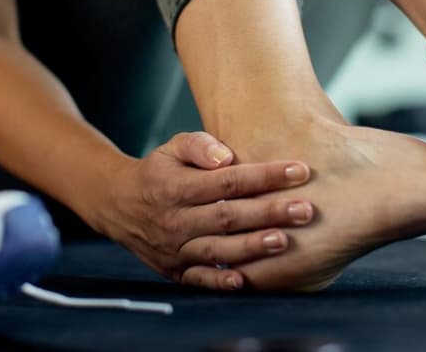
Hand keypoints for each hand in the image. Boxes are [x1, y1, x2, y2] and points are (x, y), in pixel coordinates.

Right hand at [98, 132, 314, 290]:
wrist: (118, 205)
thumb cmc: (158, 171)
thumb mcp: (172, 147)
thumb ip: (199, 145)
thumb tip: (225, 158)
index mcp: (177, 188)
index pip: (228, 181)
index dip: (264, 176)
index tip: (299, 171)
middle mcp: (176, 220)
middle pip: (229, 216)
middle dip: (270, 212)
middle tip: (306, 209)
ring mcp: (175, 248)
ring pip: (218, 249)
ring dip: (253, 246)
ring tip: (285, 240)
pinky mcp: (175, 270)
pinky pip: (199, 278)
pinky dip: (220, 281)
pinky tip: (245, 280)